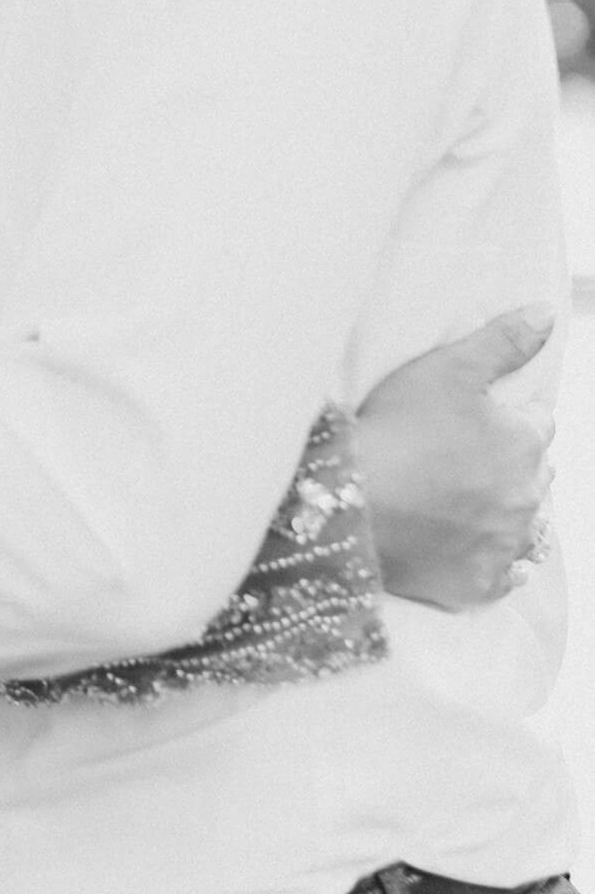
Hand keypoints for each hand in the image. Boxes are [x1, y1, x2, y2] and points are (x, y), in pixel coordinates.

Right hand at [355, 306, 555, 609]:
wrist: (353, 502)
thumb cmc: (398, 427)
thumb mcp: (449, 368)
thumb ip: (504, 341)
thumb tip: (546, 314)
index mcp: (525, 443)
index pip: (538, 423)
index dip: (509, 415)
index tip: (479, 415)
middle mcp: (527, 498)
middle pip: (534, 475)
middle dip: (511, 463)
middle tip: (463, 455)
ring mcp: (504, 546)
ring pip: (523, 526)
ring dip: (504, 512)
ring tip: (465, 499)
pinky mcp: (478, 584)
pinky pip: (500, 574)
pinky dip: (490, 560)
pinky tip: (468, 546)